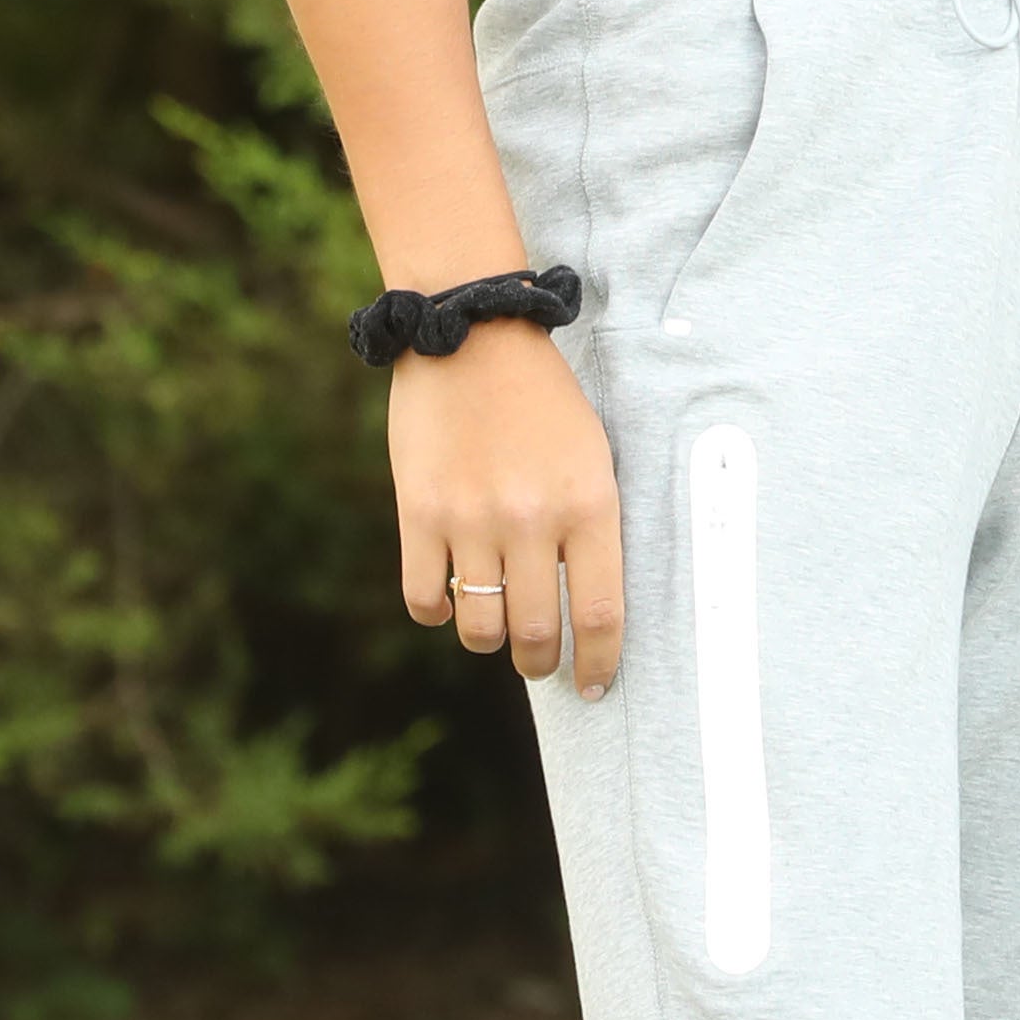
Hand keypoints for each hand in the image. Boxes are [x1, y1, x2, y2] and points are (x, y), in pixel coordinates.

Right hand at [390, 317, 625, 697]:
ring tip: (496, 626)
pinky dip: (438, 612)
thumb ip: (588, 526)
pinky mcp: (419, 514)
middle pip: (536, 634)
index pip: (600, 613)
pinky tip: (450, 596)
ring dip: (489, 640)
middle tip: (540, 662)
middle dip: (540, 663)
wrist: (471, 336)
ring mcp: (471, 520)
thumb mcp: (593, 454)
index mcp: (588, 503)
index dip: (599, 662)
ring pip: (480, 628)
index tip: (594, 683)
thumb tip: (585, 603)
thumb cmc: (544, 399)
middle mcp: (531, 519)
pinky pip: (425, 601)